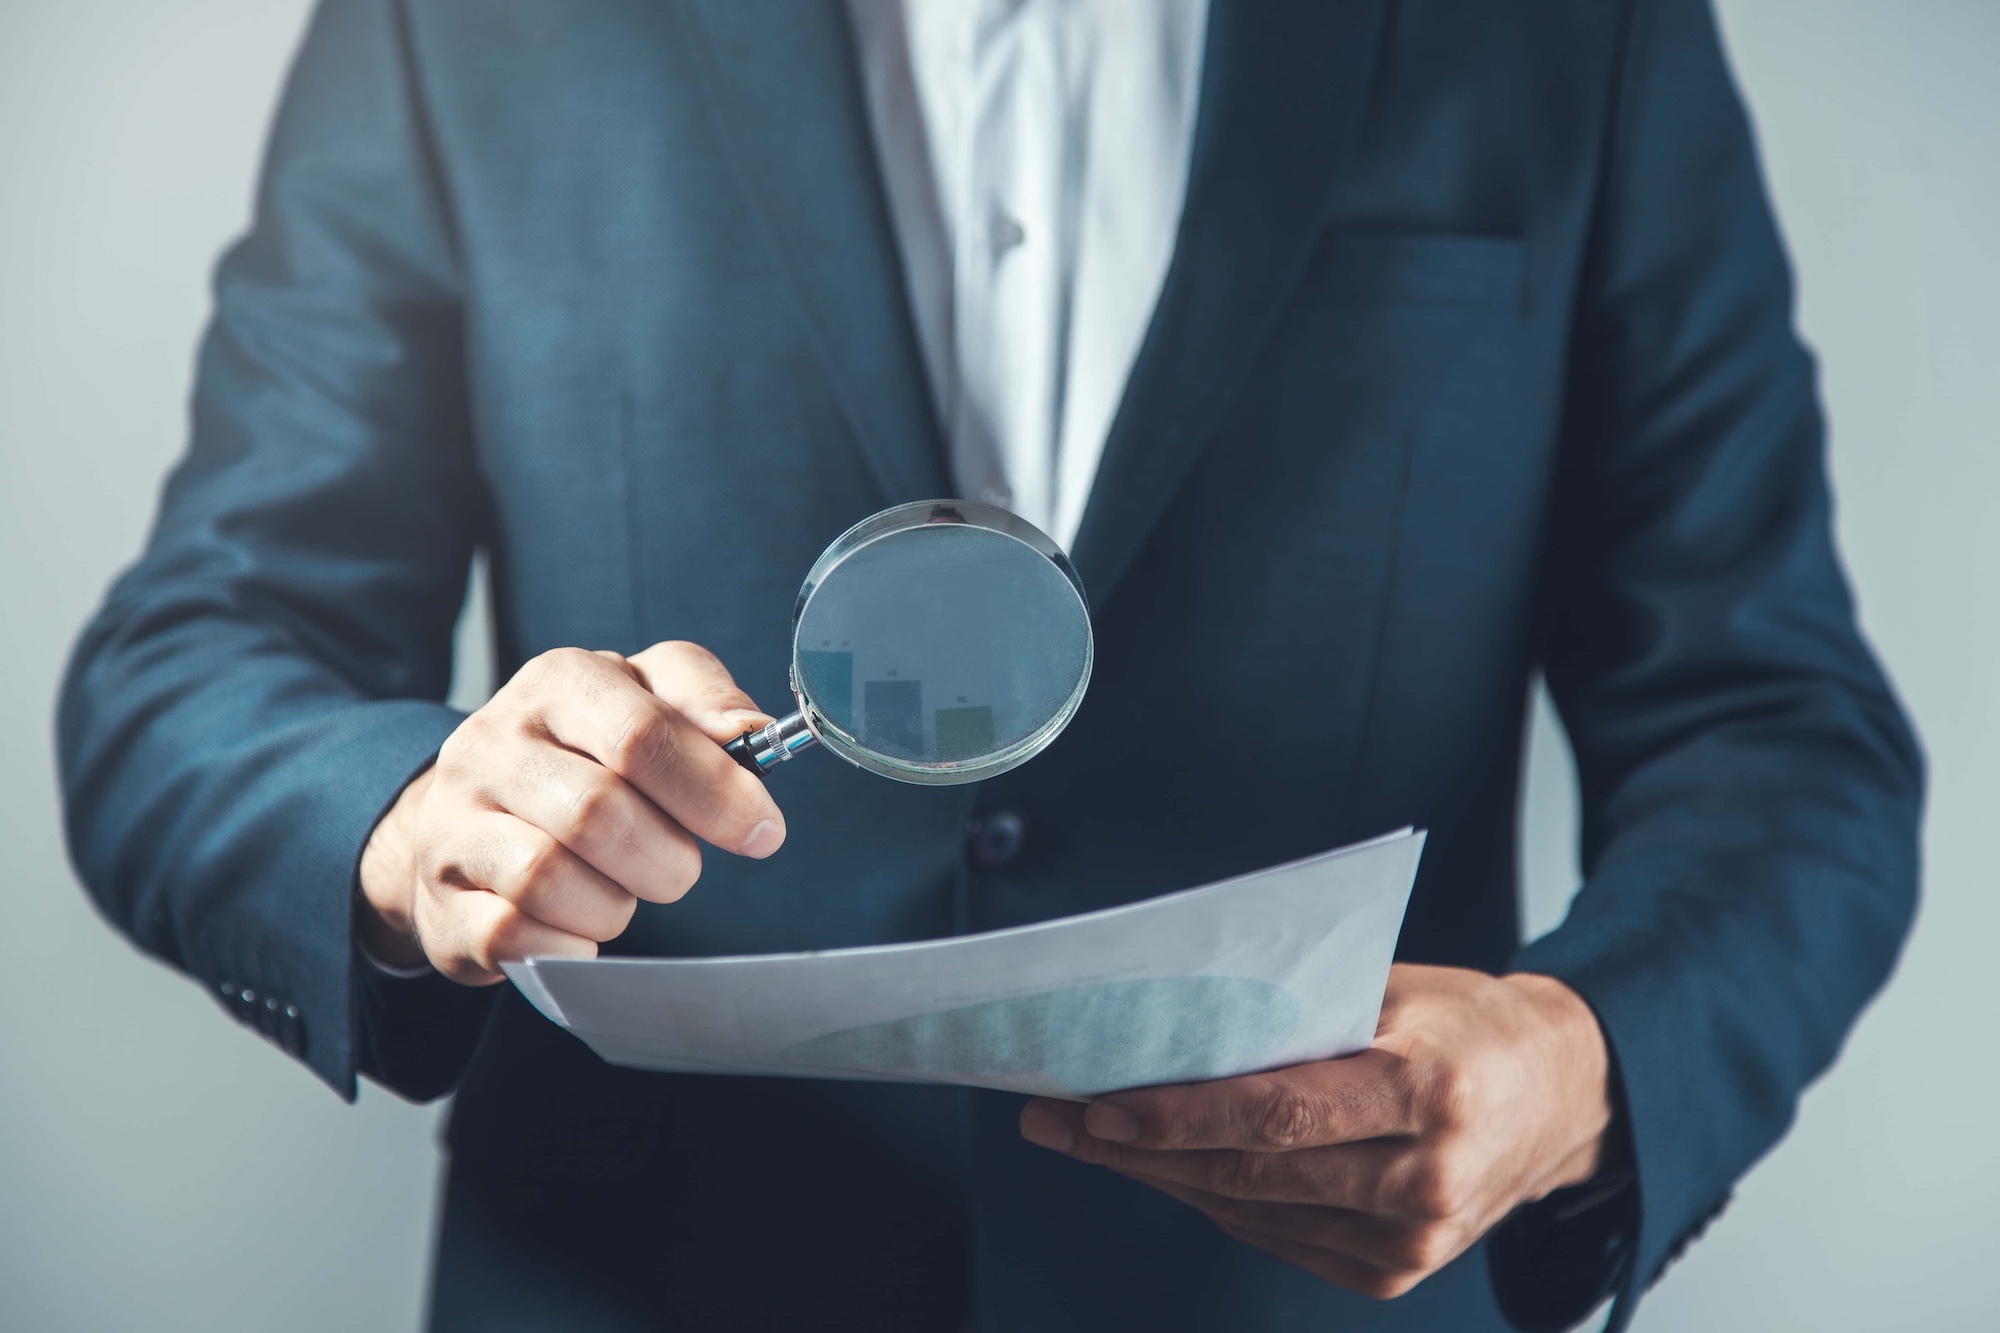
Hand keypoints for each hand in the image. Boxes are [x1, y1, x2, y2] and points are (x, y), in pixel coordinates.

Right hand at [357, 642, 784, 982]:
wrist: (464, 815)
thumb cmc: (582, 755)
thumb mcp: (646, 697)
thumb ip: (705, 700)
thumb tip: (751, 730)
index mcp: (557, 683)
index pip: (641, 736)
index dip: (714, 791)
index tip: (762, 830)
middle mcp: (491, 745)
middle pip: (599, 814)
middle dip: (668, 859)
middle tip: (679, 868)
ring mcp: (452, 824)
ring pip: (550, 879)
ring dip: (616, 904)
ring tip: (624, 891)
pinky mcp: (439, 901)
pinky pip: (512, 935)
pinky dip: (571, 945)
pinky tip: (582, 928)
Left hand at [1018, 964, 1613, 1298]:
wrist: (1560, 1098)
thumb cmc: (1463, 1023)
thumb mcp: (1393, 990)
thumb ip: (1299, 1011)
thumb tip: (1175, 1024)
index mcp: (1430, 1090)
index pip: (1279, 1112)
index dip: (1178, 1116)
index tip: (1097, 1105)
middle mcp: (1426, 1178)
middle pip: (1250, 1171)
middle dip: (1139, 1148)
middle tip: (1057, 1118)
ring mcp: (1413, 1240)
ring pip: (1250, 1210)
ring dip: (1162, 1175)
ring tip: (1089, 1139)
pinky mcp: (1394, 1273)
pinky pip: (1276, 1235)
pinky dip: (1214, 1199)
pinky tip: (1166, 1167)